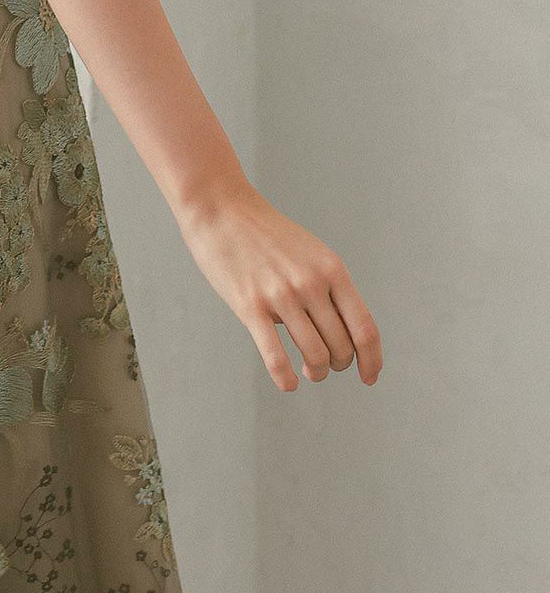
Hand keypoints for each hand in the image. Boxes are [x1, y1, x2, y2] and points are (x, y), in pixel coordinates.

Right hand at [176, 178, 382, 392]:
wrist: (221, 208)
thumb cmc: (265, 233)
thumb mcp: (311, 252)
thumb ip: (330, 287)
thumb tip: (347, 331)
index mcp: (331, 269)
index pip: (365, 328)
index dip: (372, 360)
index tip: (369, 376)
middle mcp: (311, 283)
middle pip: (341, 347)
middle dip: (338, 365)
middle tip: (326, 366)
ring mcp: (281, 295)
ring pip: (315, 356)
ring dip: (316, 373)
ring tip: (308, 372)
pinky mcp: (250, 305)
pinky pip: (275, 356)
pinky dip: (285, 379)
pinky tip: (287, 383)